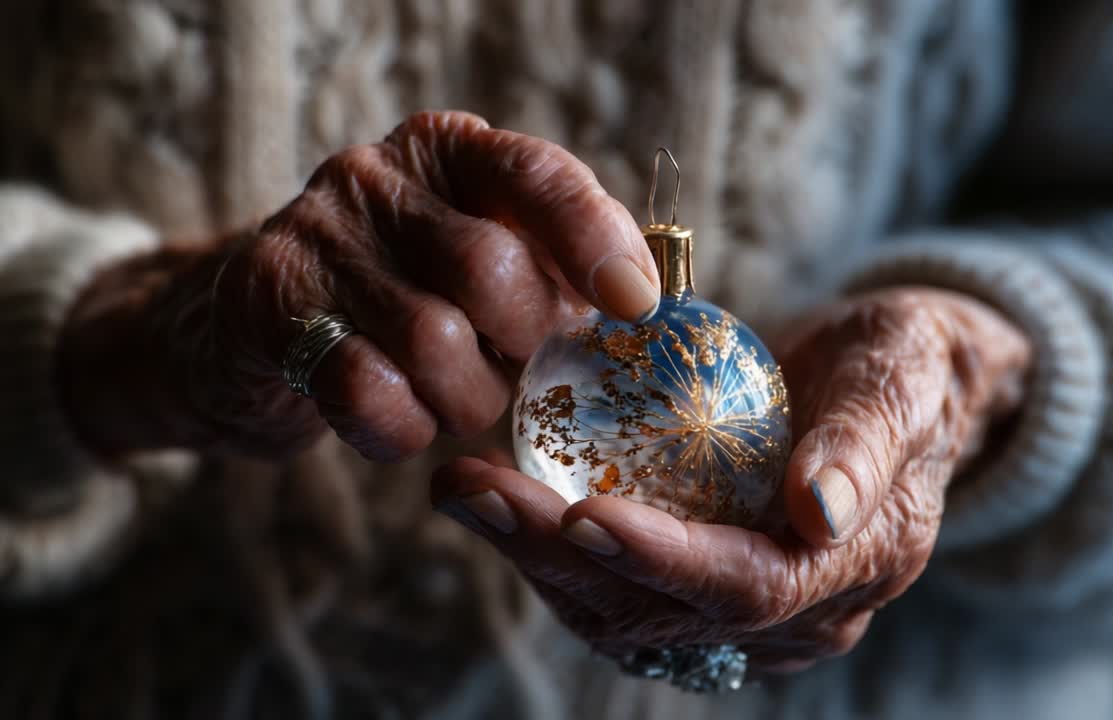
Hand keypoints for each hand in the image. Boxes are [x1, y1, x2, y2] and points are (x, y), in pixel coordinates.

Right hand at [57, 111, 659, 459]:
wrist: (258, 328)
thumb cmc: (404, 298)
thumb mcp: (477, 259)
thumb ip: (549, 265)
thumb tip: (636, 301)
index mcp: (449, 152)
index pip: (538, 176)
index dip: (595, 240)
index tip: (634, 305)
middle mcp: (376, 176)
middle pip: (489, 270)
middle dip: (522, 345)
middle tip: (515, 367)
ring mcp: (314, 235)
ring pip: (433, 341)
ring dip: (467, 398)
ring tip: (458, 397)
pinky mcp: (267, 305)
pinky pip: (364, 387)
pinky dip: (403, 428)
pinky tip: (404, 423)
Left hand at [432, 287, 1030, 671]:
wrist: (896, 389)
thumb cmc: (904, 367)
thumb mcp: (901, 378)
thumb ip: (865, 442)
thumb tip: (820, 510)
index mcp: (855, 567)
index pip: (747, 587)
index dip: (662, 559)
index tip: (581, 512)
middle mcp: (798, 612)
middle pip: (663, 612)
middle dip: (558, 556)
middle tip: (472, 488)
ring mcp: (746, 613)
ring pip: (624, 612)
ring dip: (534, 556)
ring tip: (463, 487)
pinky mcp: (703, 592)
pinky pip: (617, 593)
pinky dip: (552, 551)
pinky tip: (503, 497)